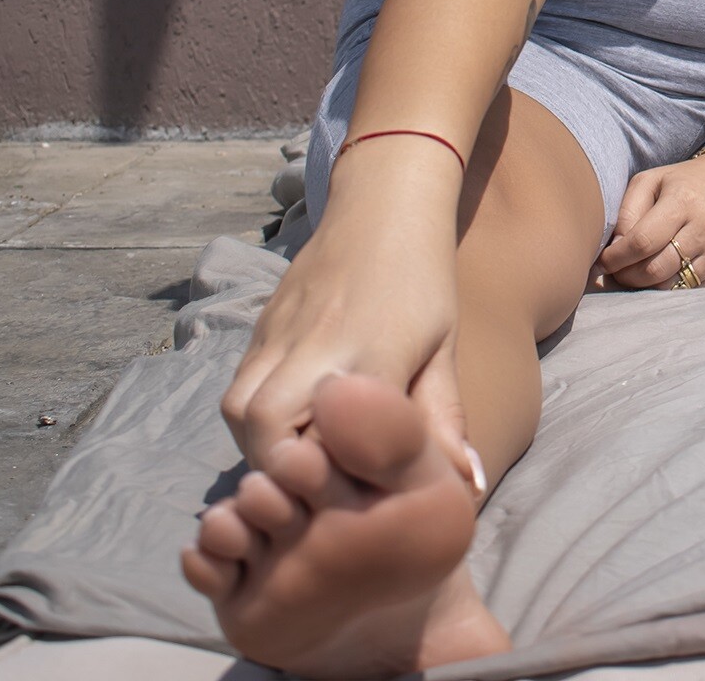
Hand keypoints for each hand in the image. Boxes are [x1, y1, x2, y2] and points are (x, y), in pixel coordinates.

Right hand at [219, 152, 464, 468]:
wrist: (382, 206)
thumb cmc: (423, 280)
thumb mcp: (444, 349)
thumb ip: (445, 420)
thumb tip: (467, 489)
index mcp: (369, 355)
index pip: (332, 440)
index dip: (335, 480)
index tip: (353, 498)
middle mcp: (313, 347)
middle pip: (265, 433)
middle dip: (285, 472)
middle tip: (320, 485)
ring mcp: (278, 335)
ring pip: (238, 412)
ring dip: (263, 447)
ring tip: (303, 458)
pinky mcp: (259, 328)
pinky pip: (238, 388)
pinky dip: (254, 419)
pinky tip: (290, 424)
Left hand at [596, 150, 704, 289]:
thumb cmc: (689, 180)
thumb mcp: (654, 180)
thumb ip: (628, 210)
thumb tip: (614, 247)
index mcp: (683, 201)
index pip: (641, 241)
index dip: (616, 257)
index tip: (603, 261)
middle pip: (655, 269)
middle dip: (627, 276)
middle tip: (617, 272)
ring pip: (672, 286)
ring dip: (646, 287)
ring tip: (636, 276)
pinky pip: (692, 291)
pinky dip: (671, 290)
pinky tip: (661, 278)